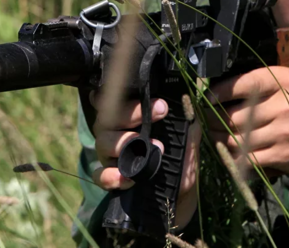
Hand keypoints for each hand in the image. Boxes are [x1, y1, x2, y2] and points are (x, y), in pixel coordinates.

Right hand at [89, 93, 200, 226]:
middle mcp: (116, 131)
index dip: (129, 95)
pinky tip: (128, 178)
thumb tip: (185, 103)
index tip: (161, 104)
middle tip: (159, 113)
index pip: (119, 98)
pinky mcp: (109, 178)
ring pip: (103, 142)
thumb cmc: (180, 156)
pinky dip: (111, 175)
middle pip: (108, 116)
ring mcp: (109, 155)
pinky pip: (100, 175)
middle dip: (130, 112)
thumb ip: (185, 120)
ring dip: (124, 142)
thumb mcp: (188, 137)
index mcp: (131, 117)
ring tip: (152, 148)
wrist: (180, 193)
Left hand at [206, 66, 288, 196]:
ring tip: (213, 136)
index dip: (218, 93)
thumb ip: (256, 85)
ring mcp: (285, 130)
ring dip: (219, 140)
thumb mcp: (285, 86)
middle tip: (204, 122)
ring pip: (236, 138)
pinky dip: (233, 156)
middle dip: (212, 121)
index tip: (205, 99)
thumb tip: (213, 91)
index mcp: (283, 80)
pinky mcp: (283, 154)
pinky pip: (247, 157)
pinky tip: (228, 152)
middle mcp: (285, 104)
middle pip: (233, 115)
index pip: (242, 83)